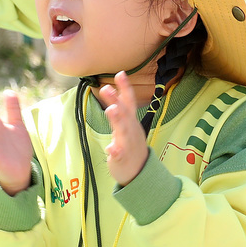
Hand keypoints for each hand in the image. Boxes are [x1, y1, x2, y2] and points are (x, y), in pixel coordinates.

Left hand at [97, 72, 148, 186]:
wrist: (139, 172)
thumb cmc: (130, 146)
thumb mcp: (127, 125)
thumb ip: (120, 110)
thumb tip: (111, 90)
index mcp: (131, 122)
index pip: (129, 102)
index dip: (125, 88)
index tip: (120, 74)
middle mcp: (131, 130)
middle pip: (124, 113)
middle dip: (116, 100)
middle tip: (106, 88)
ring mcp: (128, 144)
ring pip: (123, 131)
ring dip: (118, 120)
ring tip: (111, 110)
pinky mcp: (122, 159)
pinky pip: (119, 155)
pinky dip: (115, 151)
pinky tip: (111, 148)